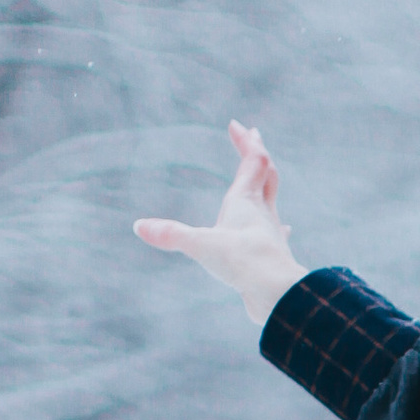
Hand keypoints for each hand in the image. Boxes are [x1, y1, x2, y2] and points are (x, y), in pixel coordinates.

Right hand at [134, 121, 301, 330]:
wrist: (277, 295)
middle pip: (265, 174)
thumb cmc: (243, 263)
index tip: (236, 124)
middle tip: (255, 138)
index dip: (245, 141)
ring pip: (271, 202)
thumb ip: (171, 234)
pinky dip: (273, 225)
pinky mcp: (272, 255)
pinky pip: (273, 233)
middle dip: (257, 154)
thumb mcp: (201, 246)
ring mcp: (269, 233)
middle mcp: (262, 212)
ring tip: (264, 179)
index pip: (252, 161)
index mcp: (246, 201)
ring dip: (266, 186)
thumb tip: (139, 227)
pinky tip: (280, 230)